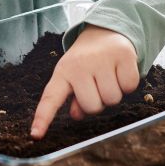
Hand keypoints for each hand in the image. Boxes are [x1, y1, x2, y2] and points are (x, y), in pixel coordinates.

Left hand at [30, 24, 139, 138]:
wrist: (105, 30)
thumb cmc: (87, 61)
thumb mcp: (74, 77)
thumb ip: (74, 98)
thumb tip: (77, 114)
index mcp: (63, 71)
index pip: (51, 97)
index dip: (43, 118)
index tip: (35, 135)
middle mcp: (80, 64)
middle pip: (93, 107)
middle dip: (98, 101)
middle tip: (97, 83)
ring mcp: (102, 58)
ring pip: (112, 99)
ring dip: (114, 93)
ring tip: (109, 75)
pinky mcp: (123, 55)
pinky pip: (129, 87)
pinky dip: (128, 84)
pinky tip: (120, 70)